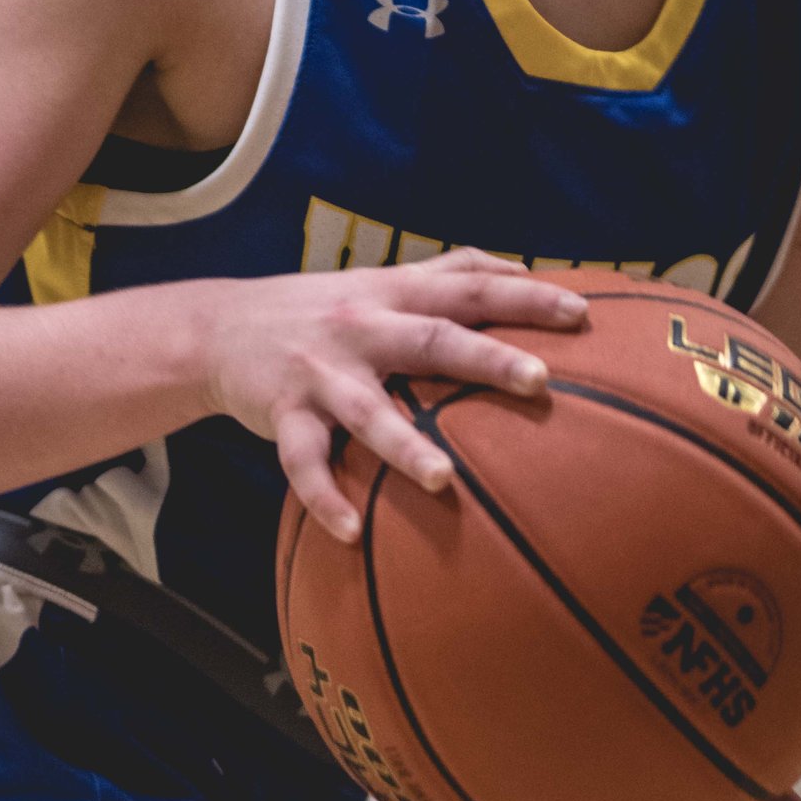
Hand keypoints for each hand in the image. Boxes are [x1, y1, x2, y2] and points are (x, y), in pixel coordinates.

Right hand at [206, 254, 590, 539]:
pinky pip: (303, 462)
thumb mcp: (382, 280)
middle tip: (539, 380)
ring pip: (366, 410)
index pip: (469, 289)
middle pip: (429, 340)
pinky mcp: (283, 414)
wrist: (219, 328)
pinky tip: (352, 532)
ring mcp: (321, 372)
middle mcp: (361, 328)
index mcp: (392, 295)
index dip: (524, 297)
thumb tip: (523, 267)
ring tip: (442, 480)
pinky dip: (325, 497)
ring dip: (403, 444)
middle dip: (483, 358)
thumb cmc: (322, 308)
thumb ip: (449, 270)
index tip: (581, 314)